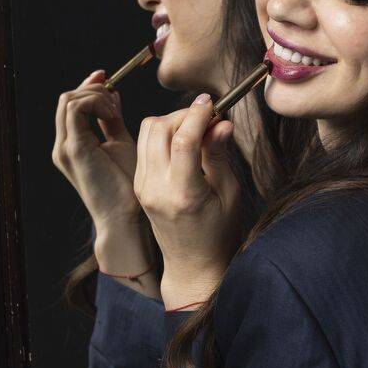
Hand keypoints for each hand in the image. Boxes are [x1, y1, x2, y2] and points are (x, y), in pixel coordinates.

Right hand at [52, 70, 139, 227]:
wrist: (124, 216)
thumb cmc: (126, 185)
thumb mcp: (121, 143)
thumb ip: (112, 119)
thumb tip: (113, 94)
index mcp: (71, 144)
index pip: (71, 104)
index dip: (88, 86)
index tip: (107, 76)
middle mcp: (62, 145)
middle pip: (67, 98)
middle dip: (93, 88)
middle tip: (115, 96)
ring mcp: (64, 147)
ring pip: (68, 99)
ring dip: (95, 95)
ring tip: (115, 111)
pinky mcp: (74, 149)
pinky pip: (76, 109)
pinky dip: (95, 103)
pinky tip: (112, 115)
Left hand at [133, 94, 243, 305]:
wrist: (192, 265)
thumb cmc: (218, 234)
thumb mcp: (229, 196)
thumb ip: (219, 157)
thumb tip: (221, 122)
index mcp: (183, 194)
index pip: (183, 140)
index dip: (198, 115)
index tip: (212, 103)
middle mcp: (156, 189)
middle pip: (159, 129)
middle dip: (184, 114)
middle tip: (207, 116)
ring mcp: (142, 187)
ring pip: (147, 132)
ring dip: (170, 121)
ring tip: (195, 128)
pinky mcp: (138, 185)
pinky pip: (144, 146)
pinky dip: (160, 134)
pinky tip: (181, 141)